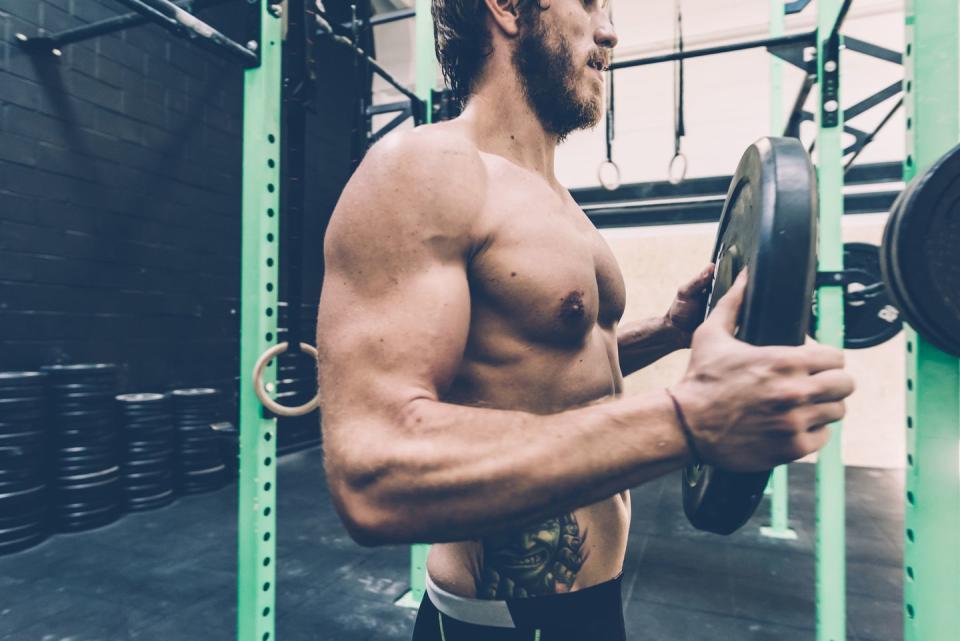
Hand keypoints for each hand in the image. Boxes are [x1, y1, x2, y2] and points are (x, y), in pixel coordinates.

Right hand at [670, 272, 855, 470]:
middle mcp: (795, 391)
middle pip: (845, 385)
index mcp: (783, 361)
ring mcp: (795, 421)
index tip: (816, 363)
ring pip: (837, 411)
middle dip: (832, 382)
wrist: (685, 425)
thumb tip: (744, 275)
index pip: (836, 357)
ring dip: (824, 407)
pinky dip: (813, 432)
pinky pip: (824, 437)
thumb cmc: (699, 380)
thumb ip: (733, 303)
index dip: (826, 359)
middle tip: (816, 384)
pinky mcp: (792, 447)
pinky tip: (794, 424)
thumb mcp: (711, 335)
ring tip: (805, 405)